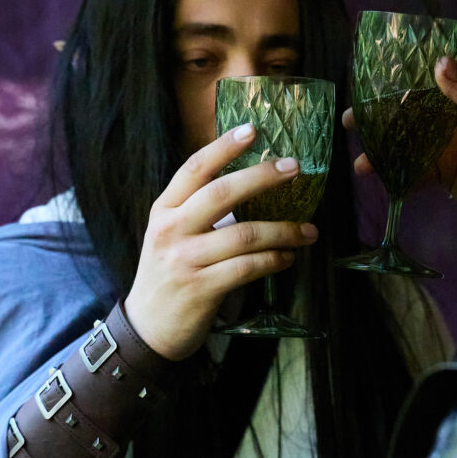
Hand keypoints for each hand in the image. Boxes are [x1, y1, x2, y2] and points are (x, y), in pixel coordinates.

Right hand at [123, 124, 317, 360]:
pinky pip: (247, 267)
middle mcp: (171, 230)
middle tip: (295, 168)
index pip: (194, 169)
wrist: (147, 328)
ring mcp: (185, 260)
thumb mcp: (171, 234)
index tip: (252, 130)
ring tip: (309, 231)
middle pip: (222, 193)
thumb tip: (253, 182)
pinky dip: (274, 260)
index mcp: (164, 210)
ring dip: (284, 230)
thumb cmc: (168, 273)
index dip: (224, 147)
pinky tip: (288, 257)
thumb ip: (199, 210)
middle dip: (263, 177)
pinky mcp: (201, 289)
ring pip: (244, 234)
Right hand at [343, 57, 456, 223]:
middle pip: (403, 112)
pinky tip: (380, 183)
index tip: (365, 82)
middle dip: (373, 117)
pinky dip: (394, 178)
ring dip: (378, 151)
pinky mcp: (438, 172)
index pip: (421, 80)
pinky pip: (409, 173)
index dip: (392, 80)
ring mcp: (440, 144)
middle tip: (347, 120)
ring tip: (361, 165)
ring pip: (401, 143)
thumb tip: (439, 62)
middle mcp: (446, 116)